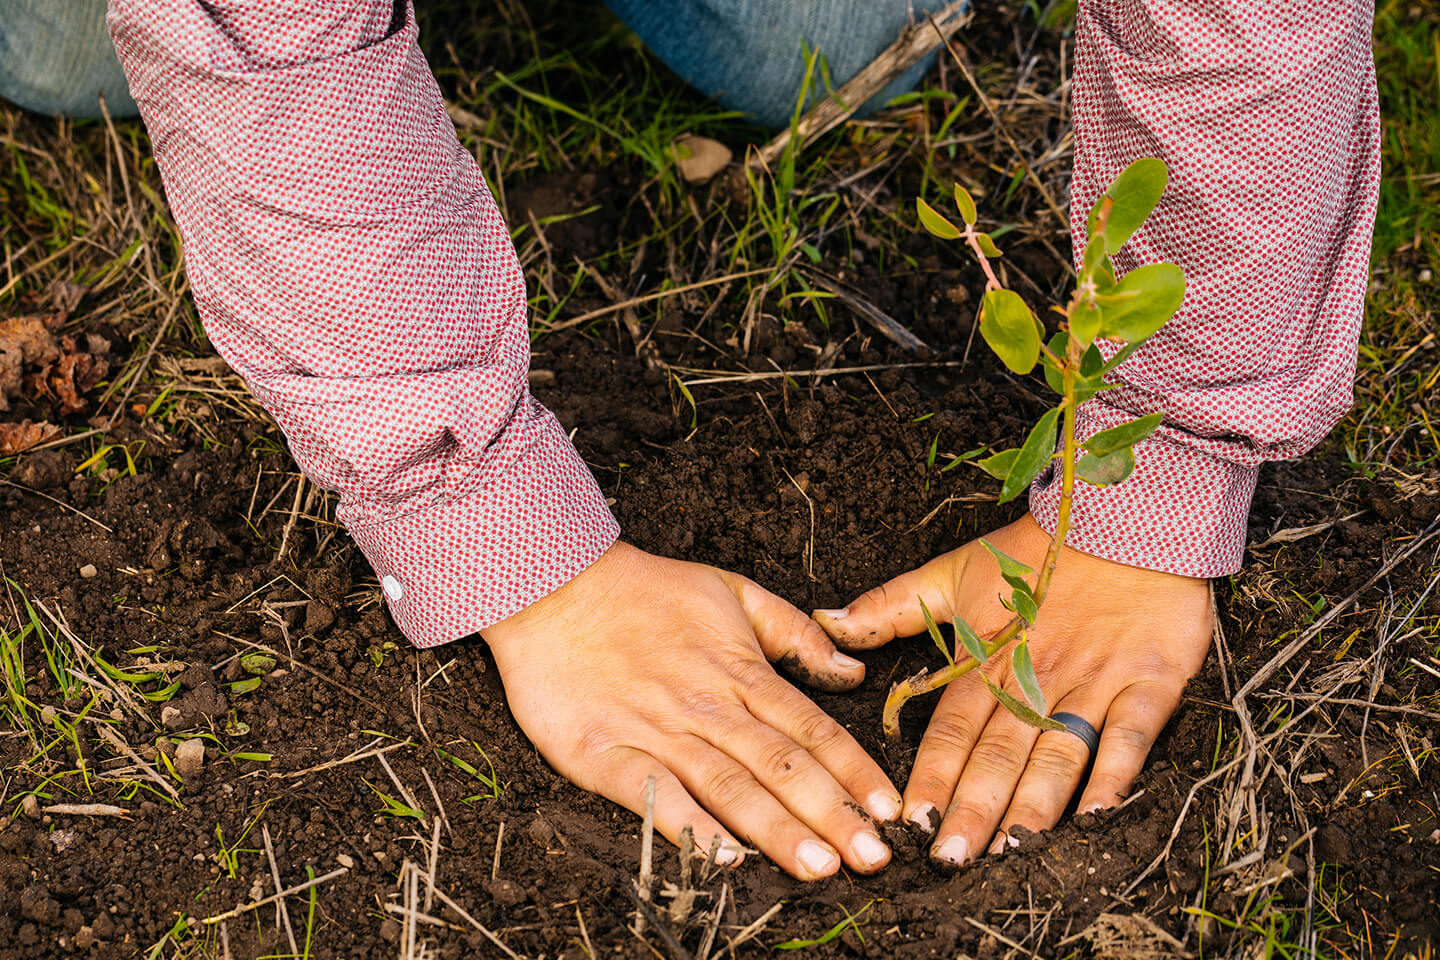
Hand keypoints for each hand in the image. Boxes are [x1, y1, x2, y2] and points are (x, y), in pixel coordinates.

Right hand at [482, 541, 899, 879]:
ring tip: (819, 867)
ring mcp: (656, 730)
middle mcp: (708, 706)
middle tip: (873, 858)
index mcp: (741, 670)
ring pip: (730, 786)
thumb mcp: (732, 590)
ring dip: (777, 830)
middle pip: (782, 767)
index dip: (855, 773)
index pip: (813, 730)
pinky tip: (724, 858)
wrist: (552, 584)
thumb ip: (795, 632)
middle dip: (832, 816)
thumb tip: (853, 674)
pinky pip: (654, 795)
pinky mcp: (604, 753)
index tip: (890, 812)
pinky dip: (690, 826)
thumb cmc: (645, 591)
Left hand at [813, 514, 1210, 864]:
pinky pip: (1130, 734)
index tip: (911, 823)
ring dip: (1033, 806)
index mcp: (987, 658)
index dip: (931, 775)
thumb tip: (826, 622)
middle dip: (973, 809)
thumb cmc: (1035, 552)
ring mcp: (1092, 681)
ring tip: (1010, 851)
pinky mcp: (1148, 681)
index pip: (952, 728)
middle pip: (1000, 753)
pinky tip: (1096, 815)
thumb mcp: (953, 572)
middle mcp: (1035, 677)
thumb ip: (890, 607)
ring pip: (1057, 753)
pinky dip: (1115, 774)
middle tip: (951, 859)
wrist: (1124, 516)